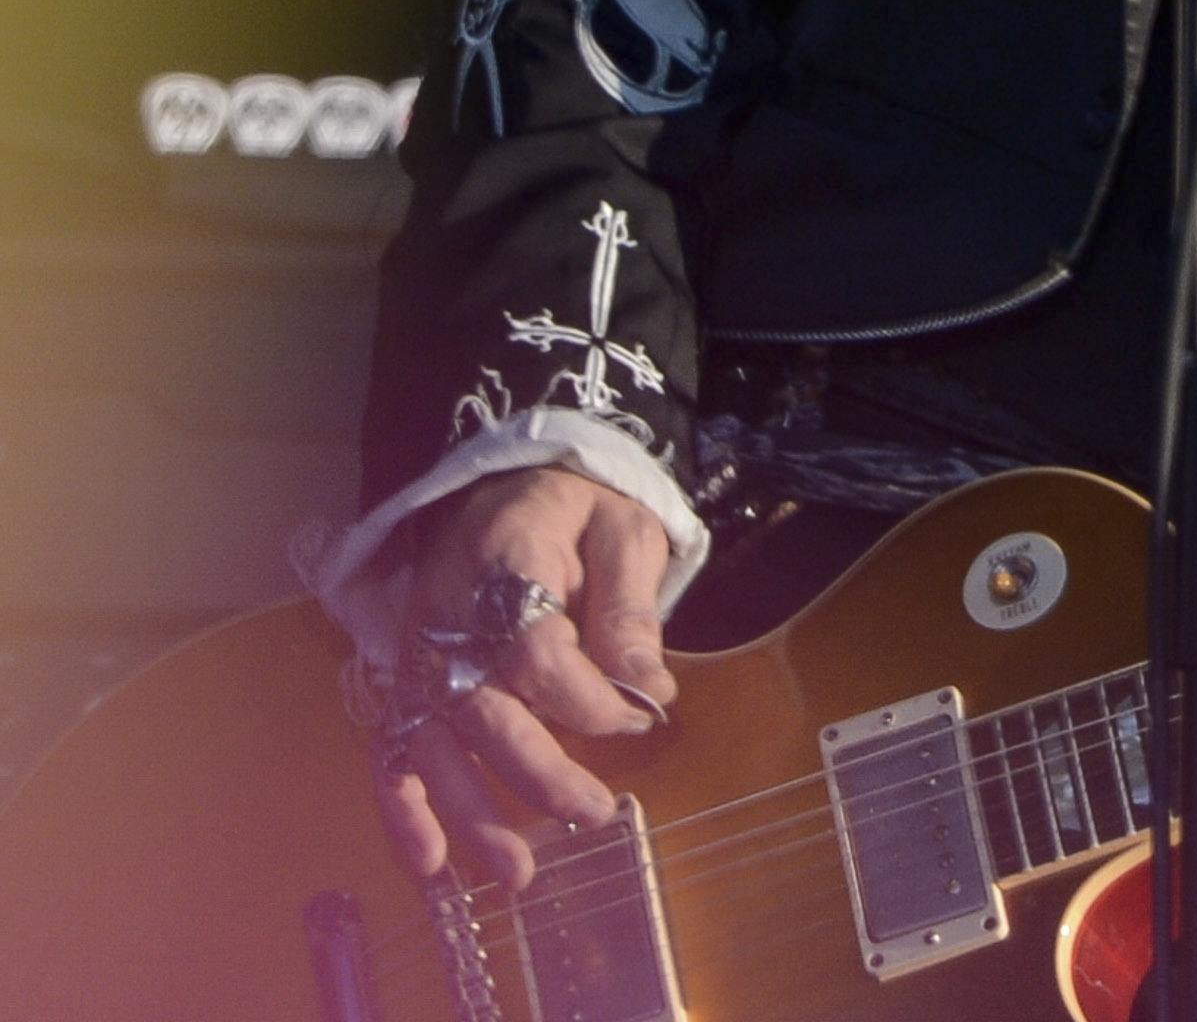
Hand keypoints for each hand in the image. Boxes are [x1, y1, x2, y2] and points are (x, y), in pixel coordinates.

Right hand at [351, 466, 676, 888]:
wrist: (513, 480)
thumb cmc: (579, 508)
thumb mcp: (623, 533)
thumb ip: (628, 609)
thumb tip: (647, 689)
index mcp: (503, 559)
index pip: (533, 647)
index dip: (585, 697)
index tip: (640, 718)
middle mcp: (444, 613)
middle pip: (480, 705)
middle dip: (536, 771)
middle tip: (594, 814)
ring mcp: (416, 651)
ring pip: (432, 742)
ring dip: (469, 814)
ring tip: (517, 872)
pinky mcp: (406, 680)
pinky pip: (393, 750)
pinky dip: (403, 810)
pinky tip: (429, 865)